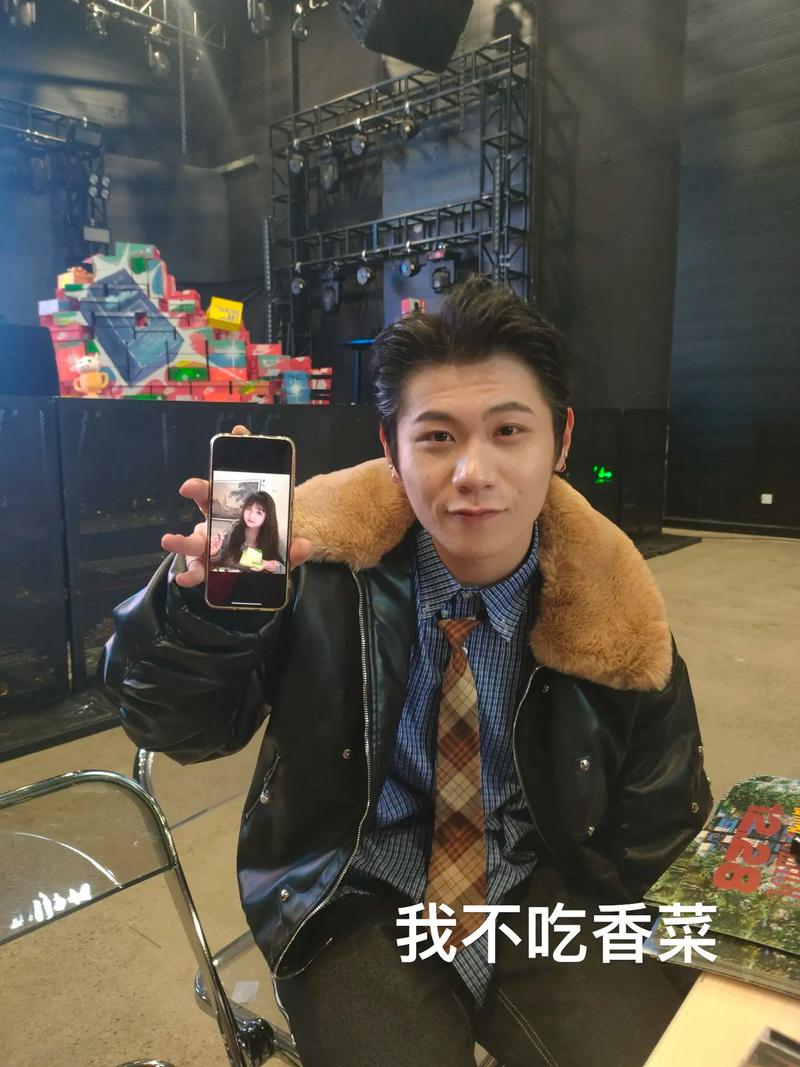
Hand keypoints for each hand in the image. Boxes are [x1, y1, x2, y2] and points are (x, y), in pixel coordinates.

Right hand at [161, 424, 312, 587]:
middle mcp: (217, 523)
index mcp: (233, 509)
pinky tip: (183, 578)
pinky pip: (196, 570)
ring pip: (194, 539)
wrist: (249, 570)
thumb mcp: (281, 547)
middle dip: (198, 491)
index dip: (230, 463)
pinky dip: (189, 574)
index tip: (232, 441)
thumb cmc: (260, 548)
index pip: (228, 484)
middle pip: (206, 503)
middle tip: (188, 486)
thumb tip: (306, 545)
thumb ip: (292, 546)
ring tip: (167, 539)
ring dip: (181, 540)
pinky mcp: (205, 567)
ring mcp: (209, 546)